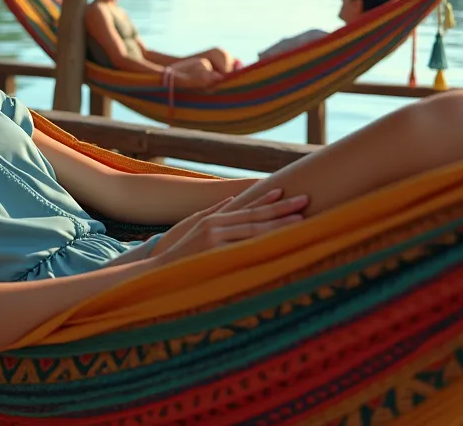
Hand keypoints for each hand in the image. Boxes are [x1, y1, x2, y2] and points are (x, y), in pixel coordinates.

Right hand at [150, 189, 307, 264]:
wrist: (157, 270)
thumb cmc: (176, 253)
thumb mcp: (192, 226)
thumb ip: (212, 212)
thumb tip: (229, 199)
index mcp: (213, 219)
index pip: (247, 208)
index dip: (268, 201)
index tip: (287, 193)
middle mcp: (215, 224)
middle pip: (255, 215)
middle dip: (282, 208)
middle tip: (306, 199)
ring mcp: (215, 237)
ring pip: (254, 229)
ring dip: (280, 224)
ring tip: (302, 220)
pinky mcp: (214, 251)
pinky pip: (245, 246)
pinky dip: (264, 243)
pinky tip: (281, 242)